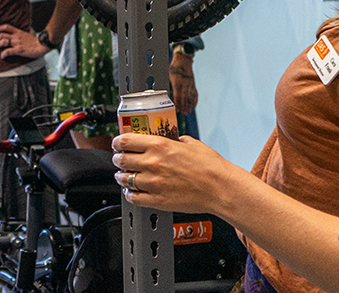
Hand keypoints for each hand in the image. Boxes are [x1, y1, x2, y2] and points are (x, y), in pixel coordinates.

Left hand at [0, 23, 48, 60]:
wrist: (43, 45)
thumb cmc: (37, 41)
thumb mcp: (27, 34)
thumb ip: (22, 34)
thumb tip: (19, 34)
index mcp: (18, 32)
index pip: (6, 27)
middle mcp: (16, 36)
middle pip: (2, 35)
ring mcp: (17, 43)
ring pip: (3, 41)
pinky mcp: (19, 50)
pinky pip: (8, 51)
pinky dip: (3, 54)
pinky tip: (2, 56)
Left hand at [112, 133, 237, 214]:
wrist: (221, 188)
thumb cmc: (211, 166)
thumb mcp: (191, 143)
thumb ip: (175, 140)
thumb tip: (171, 139)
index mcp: (159, 145)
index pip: (125, 141)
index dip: (117, 142)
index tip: (117, 144)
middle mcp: (153, 163)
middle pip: (121, 159)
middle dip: (118, 159)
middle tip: (119, 159)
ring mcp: (154, 183)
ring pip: (125, 179)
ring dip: (121, 177)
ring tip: (123, 176)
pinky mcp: (158, 200)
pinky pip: (134, 198)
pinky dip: (129, 194)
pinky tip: (131, 192)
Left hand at [169, 51, 197, 115]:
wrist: (183, 60)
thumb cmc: (174, 67)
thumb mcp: (168, 75)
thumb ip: (168, 84)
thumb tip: (165, 94)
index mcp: (177, 81)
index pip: (177, 95)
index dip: (177, 103)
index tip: (176, 109)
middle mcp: (185, 84)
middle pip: (184, 97)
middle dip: (183, 106)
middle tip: (182, 113)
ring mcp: (190, 84)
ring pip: (190, 97)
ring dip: (189, 105)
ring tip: (188, 112)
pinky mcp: (193, 84)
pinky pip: (195, 94)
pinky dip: (194, 100)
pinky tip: (193, 106)